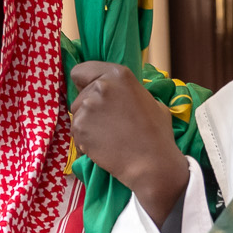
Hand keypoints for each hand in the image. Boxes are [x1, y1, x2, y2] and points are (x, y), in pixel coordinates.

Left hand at [69, 61, 189, 224]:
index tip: (93, 94)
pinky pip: (76, 132)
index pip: (81, 71)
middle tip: (109, 123)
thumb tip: (116, 91)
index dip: (85, 83)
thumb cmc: (156, 132)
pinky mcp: (79, 127)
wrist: (151, 161)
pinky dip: (85, 140)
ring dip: (87, 125)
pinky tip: (103, 146)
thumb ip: (126, 91)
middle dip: (89, 108)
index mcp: (118, 74)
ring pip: (76, 114)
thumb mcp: (148, 99)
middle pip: (79, 95)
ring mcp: (87, 107)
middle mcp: (100, 86)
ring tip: (108, 136)